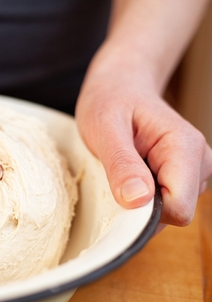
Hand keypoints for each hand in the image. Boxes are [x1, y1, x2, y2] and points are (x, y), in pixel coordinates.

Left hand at [76, 70, 211, 226]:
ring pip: (169, 212)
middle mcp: (198, 160)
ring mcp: (192, 171)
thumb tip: (138, 199)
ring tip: (122, 169)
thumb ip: (121, 163)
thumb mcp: (104, 127)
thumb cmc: (109, 101)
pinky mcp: (181, 178)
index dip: (145, 211)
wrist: (117, 87)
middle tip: (115, 176)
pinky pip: (163, 205)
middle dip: (142, 206)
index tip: (118, 193)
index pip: (179, 206)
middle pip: (176, 212)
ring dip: (140, 201)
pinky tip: (129, 175)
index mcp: (185, 146)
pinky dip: (141, 198)